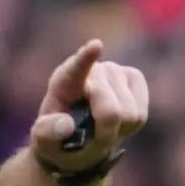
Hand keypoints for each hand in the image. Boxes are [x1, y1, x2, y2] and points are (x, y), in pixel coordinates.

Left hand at [31, 39, 147, 171]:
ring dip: (115, 128)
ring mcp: (116, 72)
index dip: (85, 59)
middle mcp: (92, 71)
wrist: (75, 137)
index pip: (74, 71)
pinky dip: (129, 125)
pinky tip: (116, 122)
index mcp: (63, 83)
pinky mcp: (134, 79)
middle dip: (103, 130)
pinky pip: (140, 113)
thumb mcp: (44, 140)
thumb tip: (67, 125)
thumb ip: (48, 133)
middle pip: (111, 110)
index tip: (95, 46)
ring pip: (128, 113)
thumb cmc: (57, 136)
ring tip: (99, 126)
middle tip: (88, 133)